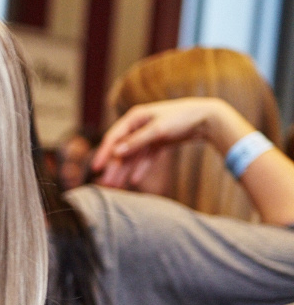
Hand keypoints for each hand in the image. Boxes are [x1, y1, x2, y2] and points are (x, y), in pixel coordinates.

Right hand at [93, 97, 250, 189]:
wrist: (208, 117)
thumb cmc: (181, 118)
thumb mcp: (157, 129)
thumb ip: (136, 141)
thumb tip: (116, 152)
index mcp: (134, 118)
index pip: (114, 137)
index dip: (104, 153)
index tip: (96, 168)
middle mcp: (138, 125)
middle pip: (122, 149)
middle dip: (114, 167)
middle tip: (106, 184)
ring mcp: (149, 134)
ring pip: (133, 155)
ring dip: (125, 170)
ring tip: (117, 186)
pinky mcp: (159, 142)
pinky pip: (146, 157)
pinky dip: (141, 168)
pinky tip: (135, 180)